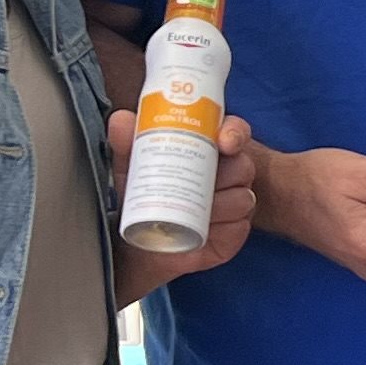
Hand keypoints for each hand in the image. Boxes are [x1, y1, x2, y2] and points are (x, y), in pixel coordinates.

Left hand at [108, 112, 260, 301]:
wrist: (142, 245)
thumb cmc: (143, 200)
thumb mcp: (131, 169)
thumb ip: (127, 143)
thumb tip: (122, 119)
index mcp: (207, 151)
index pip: (233, 133)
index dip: (235, 133)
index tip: (225, 142)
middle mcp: (227, 175)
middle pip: (243, 165)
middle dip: (224, 172)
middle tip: (202, 181)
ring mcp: (234, 202)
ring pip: (243, 195)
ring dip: (221, 202)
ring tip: (197, 209)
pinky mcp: (236, 230)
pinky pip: (240, 225)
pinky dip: (224, 224)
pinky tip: (207, 226)